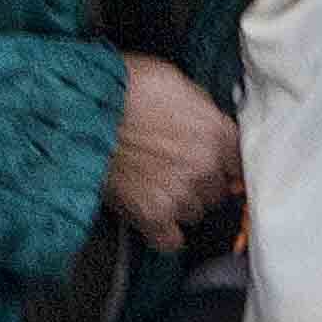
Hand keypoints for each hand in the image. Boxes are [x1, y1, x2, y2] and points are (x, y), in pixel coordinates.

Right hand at [103, 56, 243, 247]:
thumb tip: (206, 124)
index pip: (239, 164)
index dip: (223, 165)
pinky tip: (152, 217)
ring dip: (179, 203)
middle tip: (171, 169)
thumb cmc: (124, 85)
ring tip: (153, 186)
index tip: (214, 167)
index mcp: (218, 133)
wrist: (82, 108)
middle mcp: (206, 167)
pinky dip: (162, 232)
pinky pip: (170, 241)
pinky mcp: (152, 215)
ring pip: (194, 213)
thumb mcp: (175, 80)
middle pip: (216, 191)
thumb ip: (200, 110)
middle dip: (198, 182)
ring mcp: (181, 194)